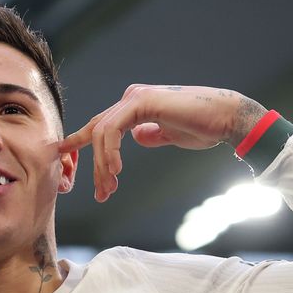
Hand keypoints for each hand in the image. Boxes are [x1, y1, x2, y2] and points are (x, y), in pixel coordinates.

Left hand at [58, 85, 266, 201]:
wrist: (227, 118)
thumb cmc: (204, 127)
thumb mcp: (170, 135)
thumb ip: (151, 135)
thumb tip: (137, 137)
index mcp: (135, 105)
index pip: (101, 125)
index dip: (81, 142)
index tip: (65, 158)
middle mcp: (131, 98)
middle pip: (98, 132)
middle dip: (95, 166)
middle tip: (102, 194)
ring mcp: (134, 98)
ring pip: (102, 133)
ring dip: (102, 164)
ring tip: (110, 188)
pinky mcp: (141, 102)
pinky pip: (113, 129)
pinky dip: (110, 151)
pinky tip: (115, 170)